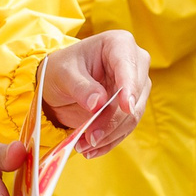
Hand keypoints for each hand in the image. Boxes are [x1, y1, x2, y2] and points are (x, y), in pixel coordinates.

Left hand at [42, 31, 151, 153]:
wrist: (60, 83)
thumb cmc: (61, 69)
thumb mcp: (64, 73)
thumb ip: (81, 87)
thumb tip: (98, 104)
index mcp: (119, 44)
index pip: (128, 66)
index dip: (129, 87)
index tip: (126, 107)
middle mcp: (134, 64)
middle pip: (134, 96)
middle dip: (113, 120)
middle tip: (91, 138)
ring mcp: (136, 88)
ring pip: (132, 116)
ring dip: (109, 135)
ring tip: (84, 146)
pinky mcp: (131, 109)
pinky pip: (125, 128)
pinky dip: (109, 141)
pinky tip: (91, 150)